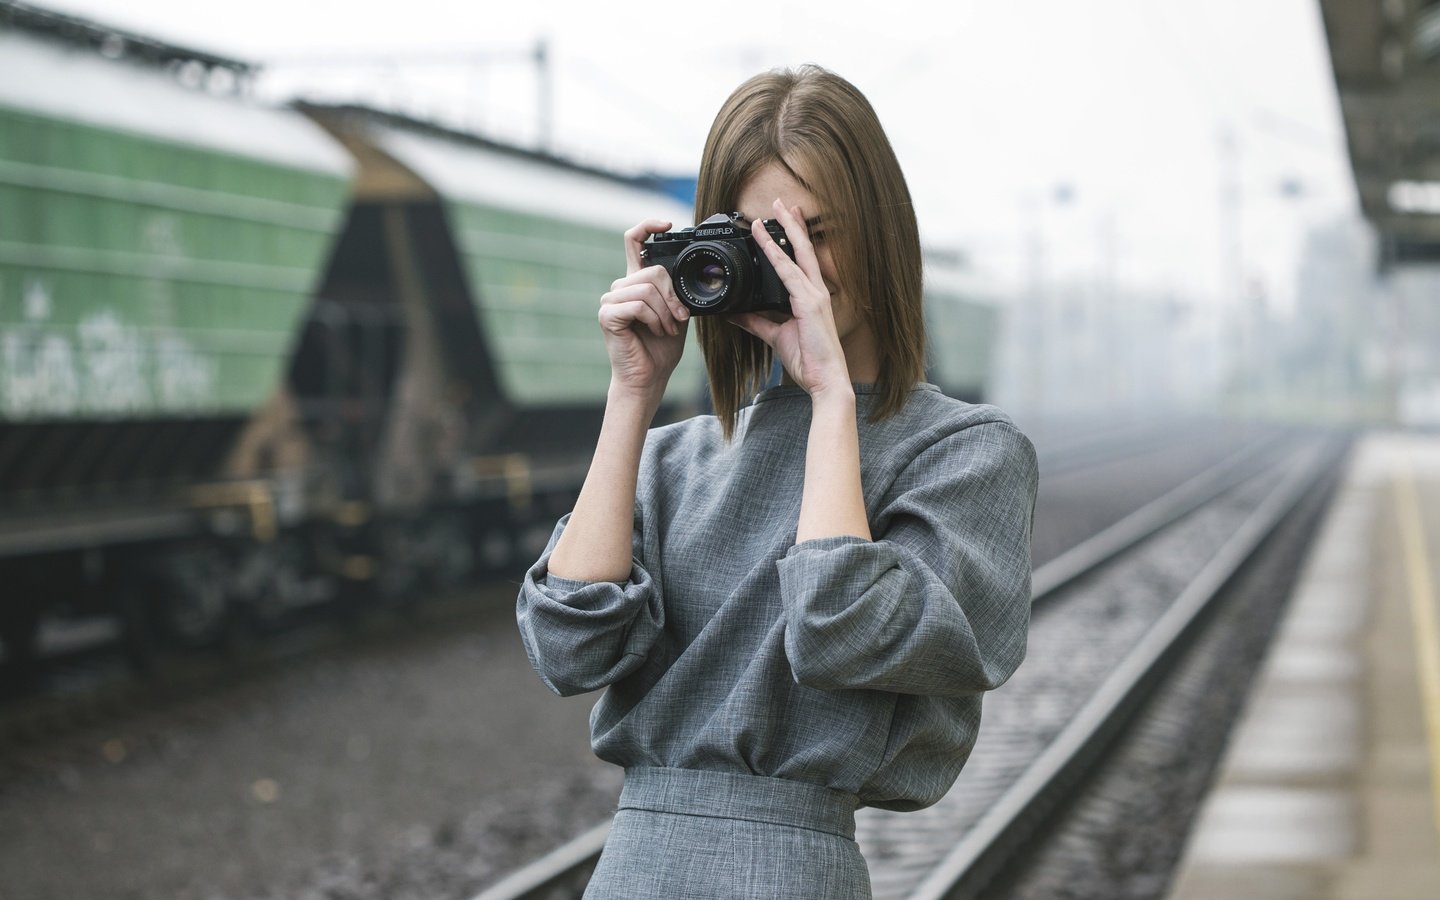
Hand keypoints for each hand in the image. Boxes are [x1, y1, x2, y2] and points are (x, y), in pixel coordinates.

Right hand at [599, 219, 689, 400]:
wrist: (650, 377)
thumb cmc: (661, 348)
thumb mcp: (676, 312)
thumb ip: (675, 291)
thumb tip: (687, 274)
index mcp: (635, 282)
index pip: (634, 241)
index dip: (648, 226)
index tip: (667, 224)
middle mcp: (620, 287)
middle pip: (652, 270)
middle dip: (673, 296)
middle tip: (679, 318)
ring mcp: (610, 300)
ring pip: (647, 288)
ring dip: (666, 312)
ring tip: (667, 328)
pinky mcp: (607, 314)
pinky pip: (639, 305)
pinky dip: (654, 319)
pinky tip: (655, 331)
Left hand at [727, 199, 850, 399]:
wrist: (824, 379)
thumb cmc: (808, 360)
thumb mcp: (775, 336)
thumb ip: (756, 322)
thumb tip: (735, 313)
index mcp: (810, 298)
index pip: (801, 261)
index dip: (793, 239)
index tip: (784, 220)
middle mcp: (816, 292)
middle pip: (804, 249)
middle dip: (793, 224)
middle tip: (782, 202)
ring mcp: (815, 295)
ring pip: (798, 254)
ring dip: (785, 230)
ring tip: (775, 209)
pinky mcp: (809, 304)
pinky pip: (789, 273)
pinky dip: (776, 256)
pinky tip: (766, 241)